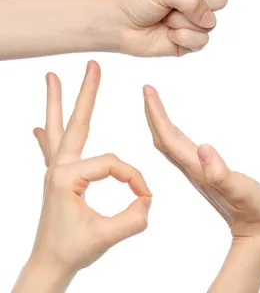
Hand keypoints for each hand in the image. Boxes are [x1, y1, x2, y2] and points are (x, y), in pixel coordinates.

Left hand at [28, 62, 151, 280]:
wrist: (48, 267)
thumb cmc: (73, 252)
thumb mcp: (107, 237)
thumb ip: (134, 217)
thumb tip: (147, 198)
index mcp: (68, 177)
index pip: (113, 163)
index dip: (134, 178)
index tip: (145, 196)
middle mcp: (58, 168)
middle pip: (76, 122)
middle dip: (86, 93)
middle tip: (92, 66)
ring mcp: (55, 171)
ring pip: (57, 128)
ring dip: (55, 102)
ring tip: (50, 77)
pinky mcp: (57, 179)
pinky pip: (50, 149)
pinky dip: (46, 135)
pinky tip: (37, 127)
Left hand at [110, 0, 259, 56]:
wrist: (118, 25)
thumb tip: (208, 16)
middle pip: (222, 0)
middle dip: (199, 3)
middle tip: (176, 5)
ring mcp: (197, 21)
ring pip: (211, 24)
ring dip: (185, 23)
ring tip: (167, 20)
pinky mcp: (191, 42)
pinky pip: (200, 42)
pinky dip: (182, 39)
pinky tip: (168, 35)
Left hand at [143, 85, 259, 240]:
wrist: (256, 230)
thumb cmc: (253, 209)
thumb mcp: (240, 189)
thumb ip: (221, 173)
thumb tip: (203, 148)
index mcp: (196, 168)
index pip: (168, 137)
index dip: (156, 114)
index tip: (147, 90)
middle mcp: (192, 168)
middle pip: (163, 138)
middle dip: (152, 113)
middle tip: (147, 90)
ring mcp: (197, 171)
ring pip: (170, 144)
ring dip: (160, 123)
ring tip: (155, 105)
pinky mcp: (205, 173)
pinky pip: (180, 148)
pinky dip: (172, 133)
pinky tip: (175, 130)